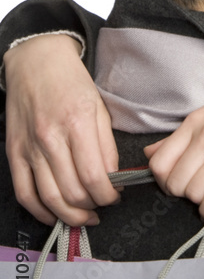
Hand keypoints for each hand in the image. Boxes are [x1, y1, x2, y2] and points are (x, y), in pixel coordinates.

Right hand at [4, 34, 119, 225]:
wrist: (35, 62)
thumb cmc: (71, 83)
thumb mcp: (100, 109)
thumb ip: (107, 146)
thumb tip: (114, 178)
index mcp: (77, 125)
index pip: (95, 177)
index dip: (108, 196)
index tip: (115, 197)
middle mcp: (50, 139)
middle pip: (73, 192)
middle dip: (93, 206)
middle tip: (102, 206)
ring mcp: (29, 148)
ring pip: (49, 197)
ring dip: (70, 215)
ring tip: (84, 216)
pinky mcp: (14, 153)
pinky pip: (24, 192)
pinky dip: (40, 211)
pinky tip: (54, 215)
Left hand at [144, 72, 203, 218]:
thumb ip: (182, 134)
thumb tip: (151, 153)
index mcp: (196, 121)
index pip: (159, 161)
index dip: (163, 180)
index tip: (176, 183)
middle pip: (174, 181)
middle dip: (181, 194)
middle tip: (195, 192)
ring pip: (193, 191)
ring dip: (198, 201)